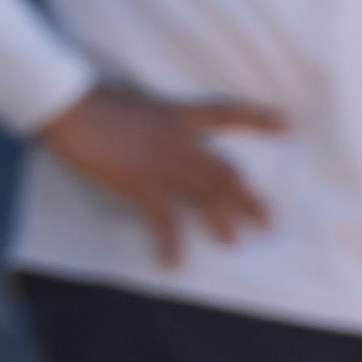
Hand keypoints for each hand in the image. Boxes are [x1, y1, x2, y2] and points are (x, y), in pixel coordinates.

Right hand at [37, 81, 283, 265]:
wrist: (71, 106)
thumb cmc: (92, 99)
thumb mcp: (131, 99)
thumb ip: (145, 116)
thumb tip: (141, 130)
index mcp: (179, 114)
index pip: (228, 114)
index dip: (260, 120)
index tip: (289, 126)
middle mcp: (181, 141)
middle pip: (225, 171)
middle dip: (248, 198)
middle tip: (268, 222)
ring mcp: (162, 165)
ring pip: (205, 196)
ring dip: (222, 220)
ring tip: (235, 242)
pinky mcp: (140, 185)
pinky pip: (162, 219)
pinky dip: (170, 243)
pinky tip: (174, 262)